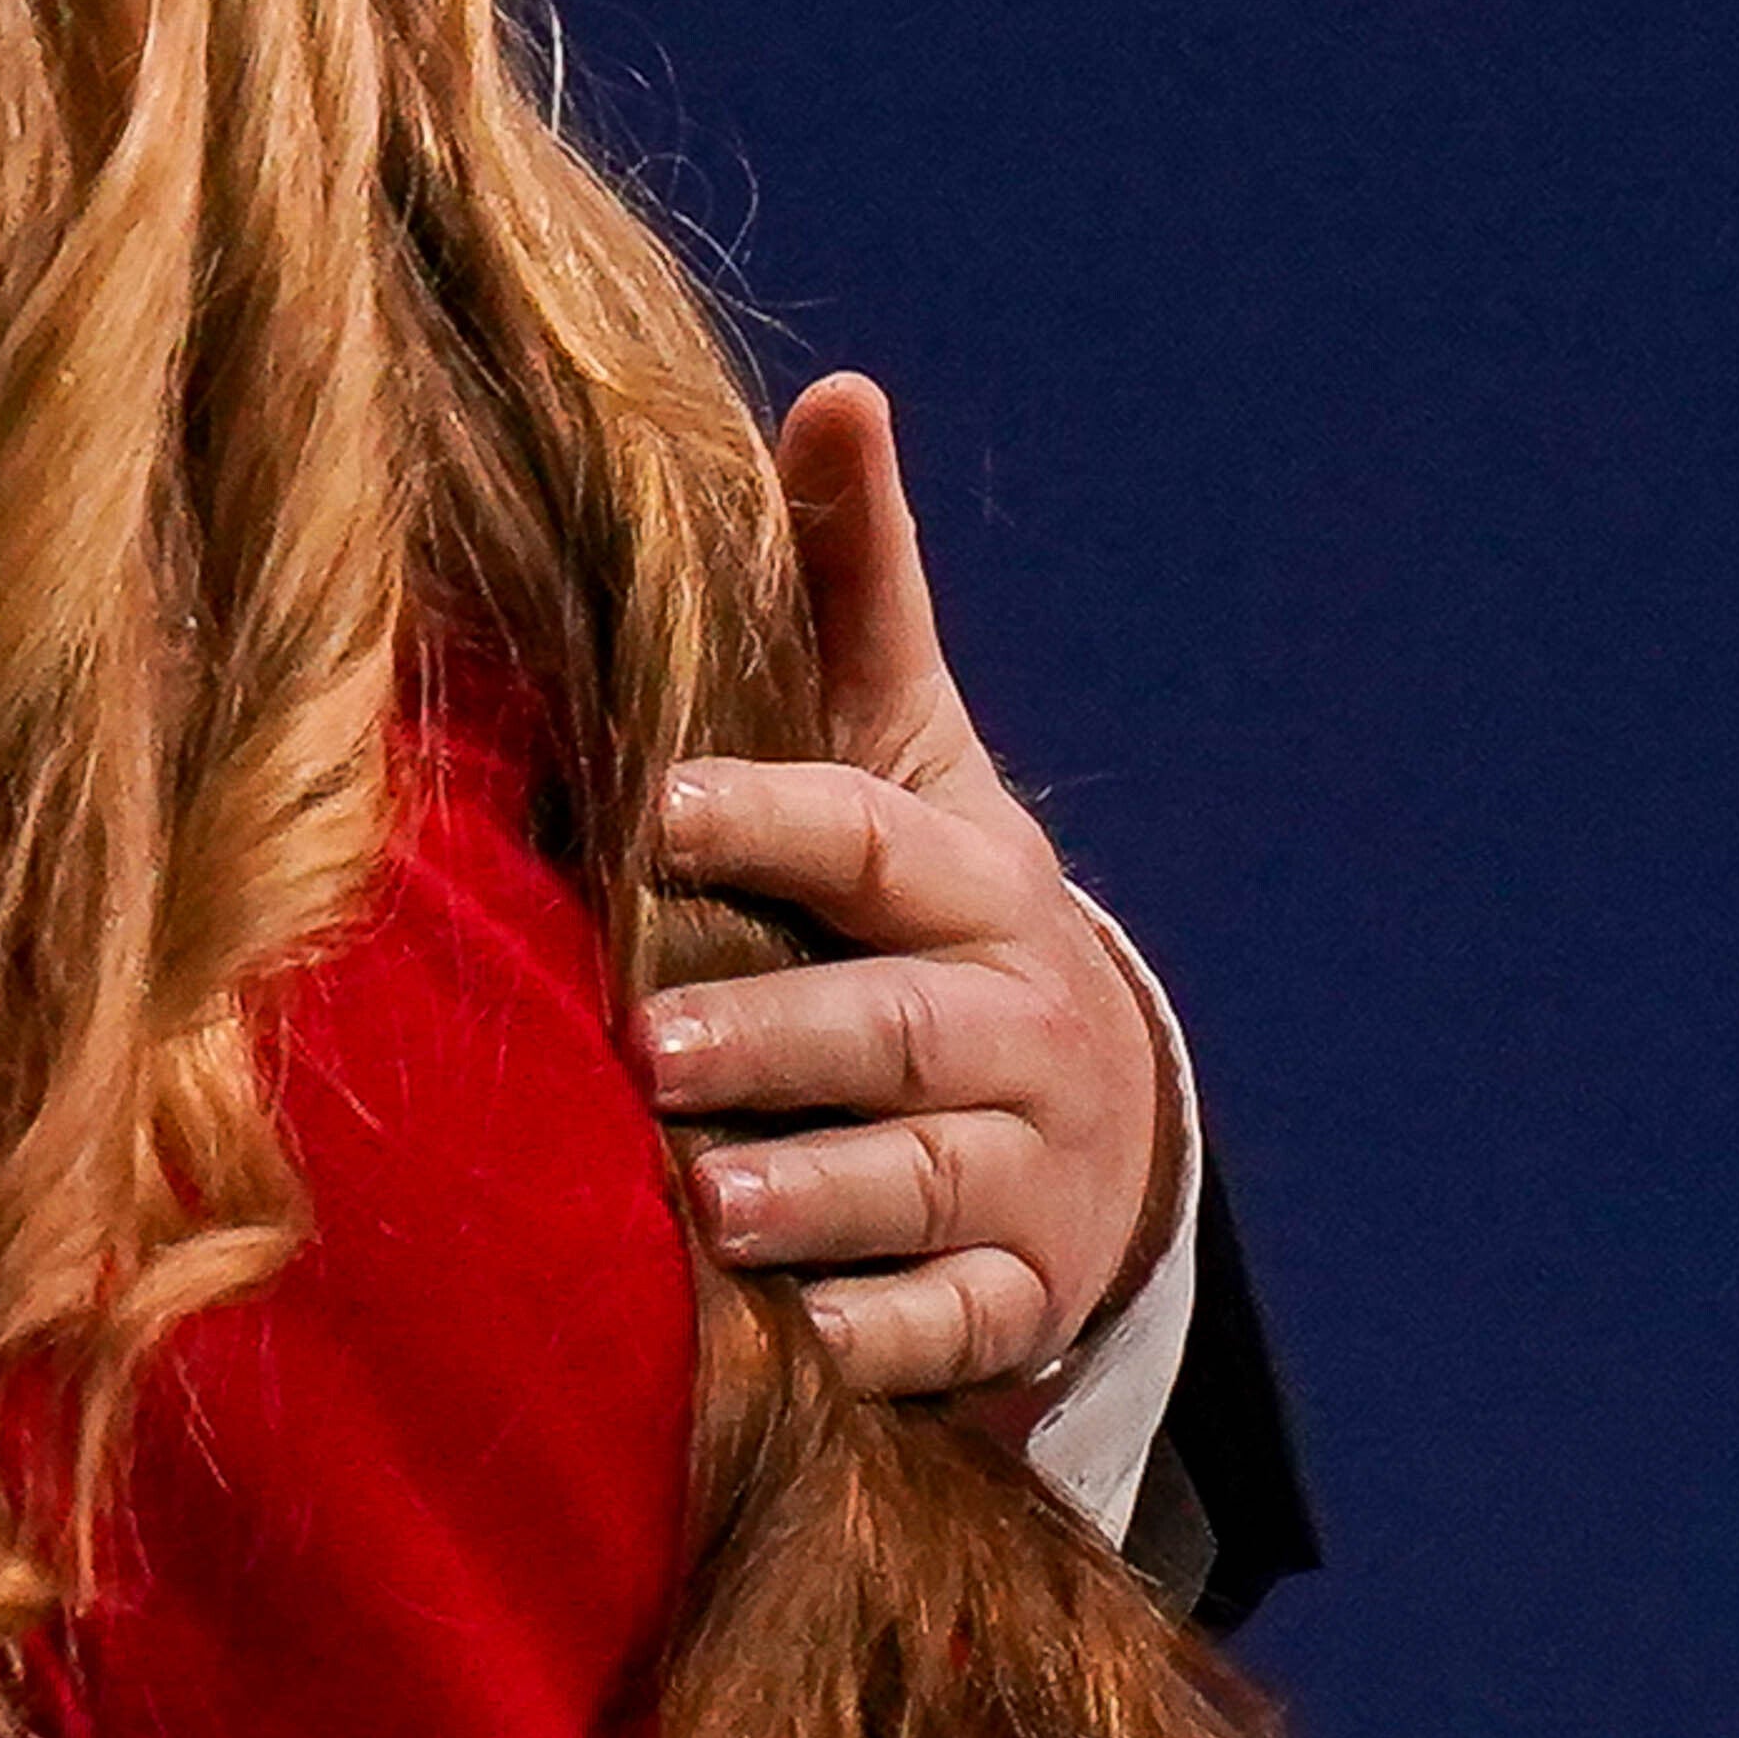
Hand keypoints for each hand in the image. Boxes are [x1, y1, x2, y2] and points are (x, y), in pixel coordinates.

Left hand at [641, 373, 1177, 1402]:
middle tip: (654, 1041)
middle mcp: (1013, 1025)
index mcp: (969, 879)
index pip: (868, 841)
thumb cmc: (926, 898)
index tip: (656, 806)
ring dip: (817, 1195)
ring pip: (922, 1185)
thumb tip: (836, 390)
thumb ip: (853, 586)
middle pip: (894, 1027)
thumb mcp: (904, 743)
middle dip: (780, 1034)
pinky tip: (791, 1347)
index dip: (768, 819)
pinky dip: (874, 1340)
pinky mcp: (1015, 1301)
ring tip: (711, 1199)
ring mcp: (1024, 1172)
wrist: (1084, 1111)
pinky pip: (950, 1330)